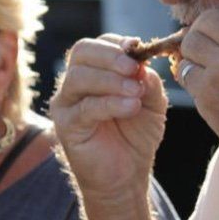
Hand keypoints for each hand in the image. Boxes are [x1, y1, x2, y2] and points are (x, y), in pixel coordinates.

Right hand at [49, 34, 167, 197]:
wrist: (126, 175)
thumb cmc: (136, 136)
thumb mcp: (152, 103)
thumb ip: (149, 82)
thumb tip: (144, 65)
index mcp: (93, 71)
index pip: (96, 45)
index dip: (116, 43)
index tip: (138, 47)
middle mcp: (75, 83)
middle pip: (81, 53)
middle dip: (110, 56)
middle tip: (134, 67)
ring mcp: (66, 103)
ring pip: (79, 77)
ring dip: (111, 81)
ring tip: (136, 92)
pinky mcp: (65, 126)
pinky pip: (84, 107)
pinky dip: (110, 103)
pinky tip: (131, 107)